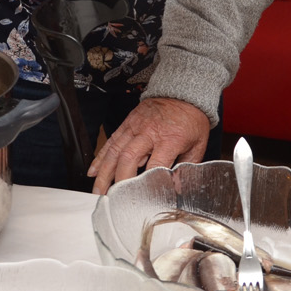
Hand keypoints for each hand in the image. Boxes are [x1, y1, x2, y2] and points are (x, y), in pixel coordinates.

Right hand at [89, 98, 210, 193]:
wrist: (184, 92)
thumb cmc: (191, 119)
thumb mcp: (197, 145)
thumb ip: (186, 168)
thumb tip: (178, 189)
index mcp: (170, 138)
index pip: (155, 165)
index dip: (148, 183)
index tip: (143, 198)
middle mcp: (149, 132)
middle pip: (129, 158)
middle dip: (120, 181)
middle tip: (115, 198)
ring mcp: (136, 126)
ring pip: (115, 151)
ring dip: (104, 173)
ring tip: (98, 191)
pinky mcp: (127, 123)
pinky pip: (111, 141)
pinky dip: (100, 157)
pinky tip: (93, 171)